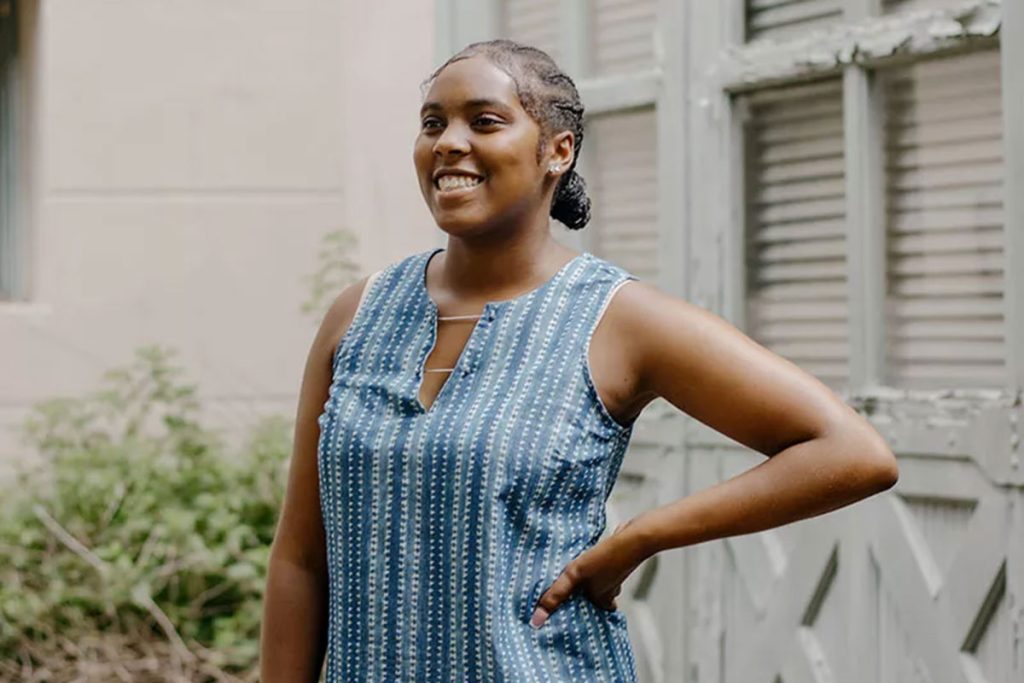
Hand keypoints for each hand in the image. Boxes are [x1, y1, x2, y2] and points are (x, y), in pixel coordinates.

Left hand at [530, 517, 652, 628]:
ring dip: (585, 577)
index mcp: (602, 600)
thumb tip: (537, 618)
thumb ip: (556, 595)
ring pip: (596, 580)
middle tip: (565, 592)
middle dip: (580, 594)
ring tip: (569, 573)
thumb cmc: (607, 559)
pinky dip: (591, 563)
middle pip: (593, 597)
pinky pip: (599, 565)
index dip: (579, 614)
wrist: (634, 537)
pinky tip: (583, 556)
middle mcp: (610, 589)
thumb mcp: (575, 576)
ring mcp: (614, 574)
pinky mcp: (614, 558)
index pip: (590, 615)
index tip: (566, 613)